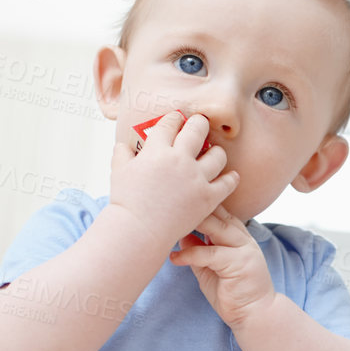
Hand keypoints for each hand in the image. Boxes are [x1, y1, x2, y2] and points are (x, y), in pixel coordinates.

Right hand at [108, 111, 237, 249]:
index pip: (170, 123)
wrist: (138, 231)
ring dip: (216, 152)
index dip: (174, 119)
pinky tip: (231, 176)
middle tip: (200, 125)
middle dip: (199, 123)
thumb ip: (122, 154)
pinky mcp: (208, 197)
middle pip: (198, 129)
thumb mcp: (118, 172)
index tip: (177, 119)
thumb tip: (122, 146)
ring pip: (218, 154)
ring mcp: (196, 178)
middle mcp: (179, 159)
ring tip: (214, 154)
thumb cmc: (126, 202)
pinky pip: (227, 183)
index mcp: (157, 150)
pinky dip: (231, 178)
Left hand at [168, 203, 277, 329]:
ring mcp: (244, 250)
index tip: (180, 198)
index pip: (221, 212)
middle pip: (219, 214)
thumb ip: (199, 251)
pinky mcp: (239, 264)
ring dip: (194, 223)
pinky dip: (190, 254)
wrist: (255, 315)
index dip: (203, 202)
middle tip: (171, 204)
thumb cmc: (233, 293)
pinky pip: (210, 253)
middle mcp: (243, 239)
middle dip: (197, 206)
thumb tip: (181, 235)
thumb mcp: (210, 269)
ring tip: (170, 223)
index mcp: (239, 237)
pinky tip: (175, 258)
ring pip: (217, 227)